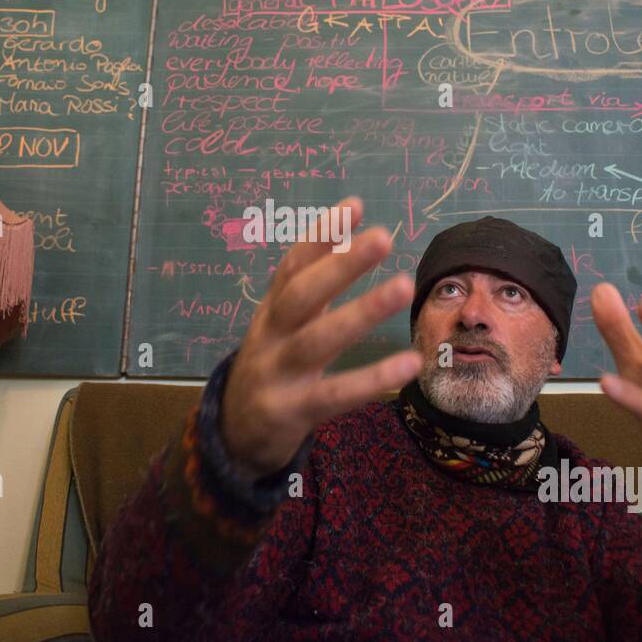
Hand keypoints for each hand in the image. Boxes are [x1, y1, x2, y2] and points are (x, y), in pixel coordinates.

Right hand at [220, 196, 422, 478]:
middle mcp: (269, 336)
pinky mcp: (289, 412)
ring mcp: (276, 374)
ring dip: (361, 312)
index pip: (292, 265)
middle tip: (383, 237)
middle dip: (340, 265)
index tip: (354, 205)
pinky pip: (334, 395)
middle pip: (302, 294)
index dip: (321, 235)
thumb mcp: (283, 327)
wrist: (231, 436)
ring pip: (317, 340)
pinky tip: (409, 363)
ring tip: (403, 287)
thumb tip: (349, 240)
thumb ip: (313, 289)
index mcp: (271, 311)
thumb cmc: (272, 370)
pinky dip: (371, 378)